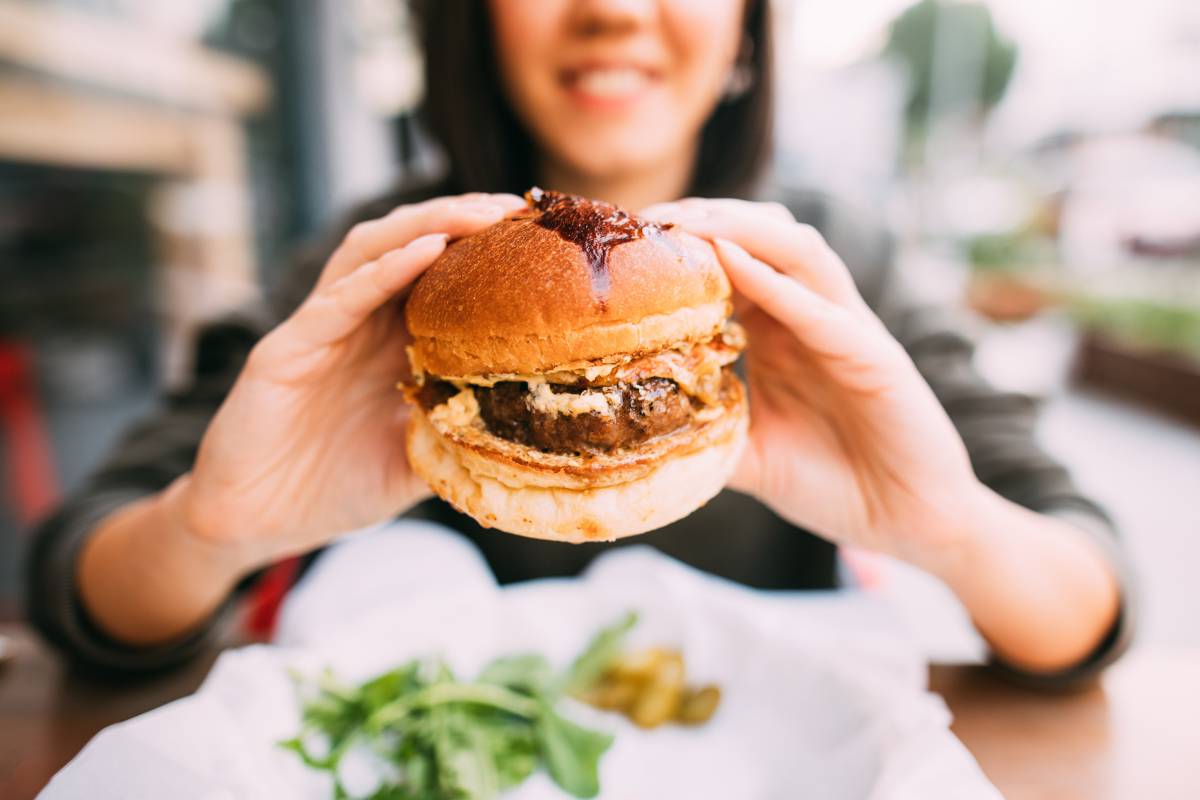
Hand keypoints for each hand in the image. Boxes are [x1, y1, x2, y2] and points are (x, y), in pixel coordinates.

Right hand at [178, 193, 525, 572]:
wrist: (254, 525)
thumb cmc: (331, 491)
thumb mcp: (414, 461)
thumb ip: (457, 436)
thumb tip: (527, 432)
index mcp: (389, 345)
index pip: (440, 279)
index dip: (485, 253)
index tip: (539, 239)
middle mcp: (357, 325)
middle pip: (409, 247)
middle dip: (461, 220)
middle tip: (516, 208)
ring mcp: (320, 330)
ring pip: (372, 253)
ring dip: (426, 226)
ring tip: (477, 213)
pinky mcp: (285, 348)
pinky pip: (338, 299)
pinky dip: (382, 271)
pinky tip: (424, 251)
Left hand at [642, 199, 982, 570]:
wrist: (909, 524)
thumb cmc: (833, 485)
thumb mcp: (750, 457)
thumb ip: (706, 434)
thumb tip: (637, 436)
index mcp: (781, 333)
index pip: (732, 264)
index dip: (683, 246)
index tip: (628, 242)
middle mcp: (813, 318)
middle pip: (761, 237)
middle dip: (704, 218)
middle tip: (645, 219)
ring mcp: (848, 331)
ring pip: (797, 250)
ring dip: (739, 228)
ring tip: (685, 222)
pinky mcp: (876, 357)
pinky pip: (822, 311)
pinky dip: (776, 283)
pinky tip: (731, 262)